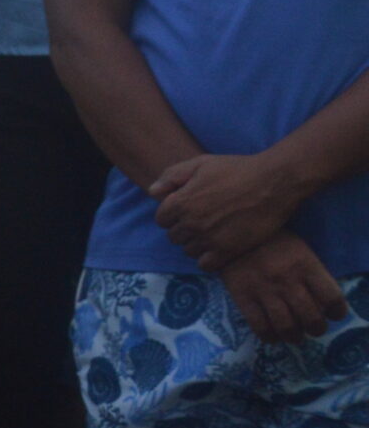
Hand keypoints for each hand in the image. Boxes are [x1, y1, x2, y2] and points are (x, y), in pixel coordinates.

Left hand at [151, 152, 302, 264]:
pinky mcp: (229, 251)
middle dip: (183, 229)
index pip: (161, 220)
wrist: (274, 182)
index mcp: (180, 202)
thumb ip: (171, 176)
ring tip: (211, 233)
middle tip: (201, 221)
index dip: (171, 215)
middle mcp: (191, 223)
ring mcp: (209, 238)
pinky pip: (206, 264)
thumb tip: (152, 192)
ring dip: (196, 244)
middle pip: (174, 236)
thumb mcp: (200, 163)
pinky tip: (218, 247)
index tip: (185, 211)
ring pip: (189, 251)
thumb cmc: (237, 169)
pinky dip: (208, 258)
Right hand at [215, 232, 349, 344]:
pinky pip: (259, 325)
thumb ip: (312, 274)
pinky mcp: (243, 296)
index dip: (337, 312)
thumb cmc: (273, 241)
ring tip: (295, 337)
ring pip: (286, 326)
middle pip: (311, 317)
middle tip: (314, 329)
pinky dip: (269, 336)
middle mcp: (288, 281)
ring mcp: (264, 290)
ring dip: (295, 337)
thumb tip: (322, 303)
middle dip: (316, 329)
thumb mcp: (300, 250)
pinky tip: (272, 336)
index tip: (333, 314)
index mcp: (306, 266)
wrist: (233, 233)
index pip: (331, 298)